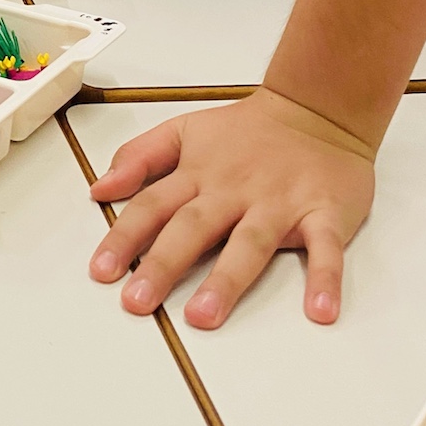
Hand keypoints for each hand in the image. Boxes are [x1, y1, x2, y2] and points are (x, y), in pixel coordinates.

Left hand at [88, 88, 376, 327]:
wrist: (317, 109)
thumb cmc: (247, 131)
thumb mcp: (184, 130)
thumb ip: (139, 157)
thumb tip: (99, 189)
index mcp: (198, 173)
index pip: (152, 205)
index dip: (124, 237)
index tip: (100, 271)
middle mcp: (234, 190)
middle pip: (193, 228)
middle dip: (163, 265)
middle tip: (137, 302)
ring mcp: (280, 203)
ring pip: (250, 243)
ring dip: (226, 280)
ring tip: (203, 316)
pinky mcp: (324, 213)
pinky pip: (326, 248)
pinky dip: (326, 277)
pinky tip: (320, 310)